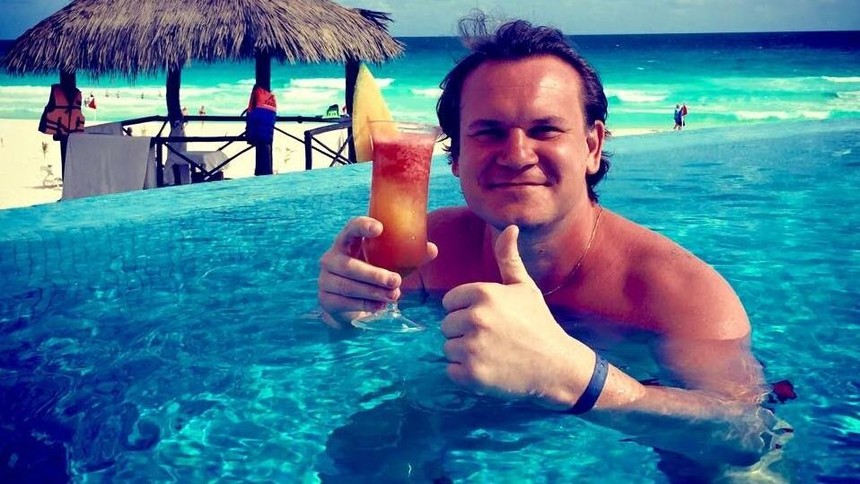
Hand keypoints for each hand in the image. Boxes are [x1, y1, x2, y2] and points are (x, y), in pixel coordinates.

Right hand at [317, 216, 436, 327]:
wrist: (345, 305)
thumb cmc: (370, 275)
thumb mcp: (386, 264)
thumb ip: (407, 256)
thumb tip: (432, 249)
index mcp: (346, 243)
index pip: (350, 229)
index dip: (362, 226)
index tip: (380, 228)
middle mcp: (331, 258)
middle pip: (349, 265)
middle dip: (374, 274)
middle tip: (397, 280)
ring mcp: (325, 280)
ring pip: (348, 286)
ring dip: (373, 292)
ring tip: (394, 296)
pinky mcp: (326, 300)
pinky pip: (345, 302)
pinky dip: (365, 304)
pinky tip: (380, 306)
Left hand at [441, 225, 593, 405]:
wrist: (557, 366)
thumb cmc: (538, 323)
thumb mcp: (524, 287)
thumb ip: (508, 258)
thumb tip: (510, 227)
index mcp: (483, 293)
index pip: (450, 302)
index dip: (467, 311)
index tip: (490, 320)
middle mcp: (475, 317)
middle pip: (446, 325)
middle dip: (464, 333)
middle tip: (493, 339)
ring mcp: (473, 347)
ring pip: (448, 348)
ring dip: (465, 354)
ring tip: (492, 353)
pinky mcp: (472, 374)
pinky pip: (451, 371)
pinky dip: (466, 374)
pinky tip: (490, 369)